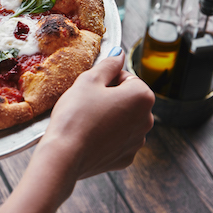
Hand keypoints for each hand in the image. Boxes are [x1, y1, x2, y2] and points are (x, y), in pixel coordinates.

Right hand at [42, 47, 154, 178]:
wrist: (65, 154)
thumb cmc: (76, 114)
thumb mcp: (88, 80)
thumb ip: (108, 65)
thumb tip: (119, 54)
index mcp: (142, 97)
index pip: (127, 78)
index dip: (107, 80)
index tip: (91, 87)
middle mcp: (147, 120)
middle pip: (128, 100)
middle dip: (111, 98)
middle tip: (86, 102)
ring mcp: (137, 142)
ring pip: (124, 120)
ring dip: (110, 116)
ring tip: (86, 120)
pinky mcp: (125, 158)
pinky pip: (118, 140)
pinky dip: (107, 136)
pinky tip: (89, 136)